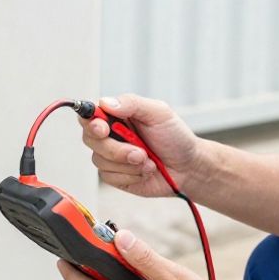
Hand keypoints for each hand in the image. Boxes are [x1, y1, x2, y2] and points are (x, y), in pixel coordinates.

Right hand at [79, 94, 208, 197]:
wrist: (188, 167)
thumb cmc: (175, 137)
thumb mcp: (159, 113)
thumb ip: (132, 103)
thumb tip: (105, 102)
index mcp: (118, 115)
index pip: (90, 114)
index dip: (91, 122)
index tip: (103, 129)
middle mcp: (111, 134)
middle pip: (90, 139)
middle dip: (115, 148)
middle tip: (139, 151)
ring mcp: (111, 156)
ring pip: (100, 160)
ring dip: (128, 163)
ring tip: (148, 160)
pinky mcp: (115, 175)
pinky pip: (109, 176)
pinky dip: (131, 175)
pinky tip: (145, 171)